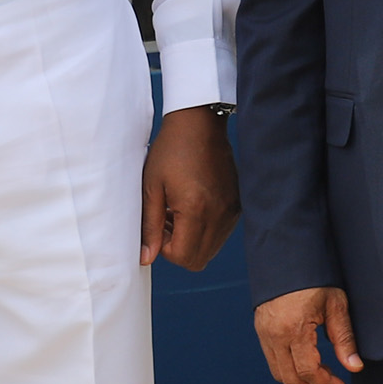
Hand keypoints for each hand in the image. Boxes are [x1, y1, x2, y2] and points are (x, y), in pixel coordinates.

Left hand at [140, 107, 239, 268]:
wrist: (200, 123)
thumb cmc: (171, 150)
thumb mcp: (152, 187)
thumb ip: (150, 225)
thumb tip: (146, 257)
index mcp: (196, 210)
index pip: (183, 257)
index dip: (164, 249)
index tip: (159, 226)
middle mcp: (218, 214)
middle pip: (198, 260)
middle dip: (178, 248)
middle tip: (167, 221)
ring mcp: (231, 211)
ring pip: (211, 250)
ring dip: (192, 240)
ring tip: (179, 212)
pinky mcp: (236, 205)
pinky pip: (221, 234)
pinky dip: (205, 230)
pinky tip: (193, 207)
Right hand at [255, 285, 362, 383]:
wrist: (287, 253)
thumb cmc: (314, 275)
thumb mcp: (336, 305)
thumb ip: (344, 339)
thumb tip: (354, 366)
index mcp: (293, 329)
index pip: (307, 371)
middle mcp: (273, 335)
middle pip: (289, 378)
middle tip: (332, 383)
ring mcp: (263, 332)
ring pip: (278, 372)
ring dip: (299, 379)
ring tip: (322, 371)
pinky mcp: (260, 328)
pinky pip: (272, 358)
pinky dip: (289, 367)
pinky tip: (307, 358)